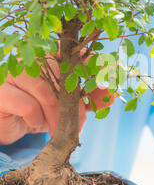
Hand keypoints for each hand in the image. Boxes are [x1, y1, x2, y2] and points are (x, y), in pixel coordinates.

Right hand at [0, 55, 114, 144]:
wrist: (7, 123)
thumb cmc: (39, 110)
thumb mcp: (67, 106)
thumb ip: (88, 99)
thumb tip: (110, 96)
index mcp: (53, 56)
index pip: (80, 55)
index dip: (98, 66)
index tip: (112, 80)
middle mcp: (34, 57)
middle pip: (63, 74)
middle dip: (76, 102)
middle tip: (80, 121)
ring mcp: (16, 71)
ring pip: (46, 91)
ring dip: (57, 115)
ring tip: (59, 130)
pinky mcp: (2, 91)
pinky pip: (28, 105)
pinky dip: (37, 119)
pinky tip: (35, 123)